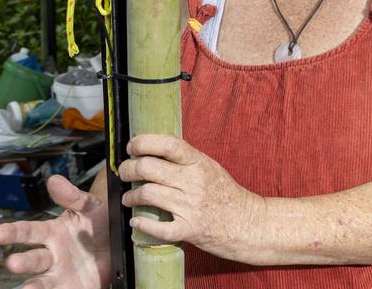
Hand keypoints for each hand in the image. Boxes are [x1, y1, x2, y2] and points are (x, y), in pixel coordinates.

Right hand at [0, 174, 111, 288]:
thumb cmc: (99, 224)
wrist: (117, 245)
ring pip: (42, 282)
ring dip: (33, 286)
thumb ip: (72, 197)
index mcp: (53, 233)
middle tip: (13, 263)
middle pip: (33, 259)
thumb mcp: (90, 207)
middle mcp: (52, 256)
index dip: (13, 232)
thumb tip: (54, 180)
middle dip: (22, 262)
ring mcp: (60, 275)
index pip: (28, 232)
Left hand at [118, 134, 265, 261]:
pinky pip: (158, 228)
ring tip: (128, 198)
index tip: (131, 147)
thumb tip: (153, 150)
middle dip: (128, 169)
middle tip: (124, 172)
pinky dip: (142, 224)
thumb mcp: (209, 167)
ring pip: (147, 194)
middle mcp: (193, 182)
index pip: (167, 144)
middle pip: (149, 168)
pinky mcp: (189, 229)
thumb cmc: (226, 194)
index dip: (143, 142)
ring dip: (130, 197)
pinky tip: (136, 221)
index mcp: (198, 163)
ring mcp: (191, 206)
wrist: (247, 222)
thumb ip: (185, 159)